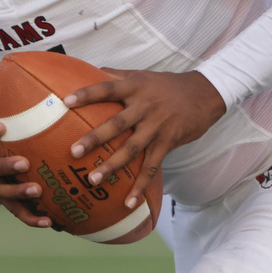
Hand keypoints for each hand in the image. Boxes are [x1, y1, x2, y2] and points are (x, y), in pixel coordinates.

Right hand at [0, 121, 53, 229]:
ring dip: (20, 193)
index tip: (0, 126)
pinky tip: (49, 222)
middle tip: (24, 163)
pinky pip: (18, 212)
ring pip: (4, 193)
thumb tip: (46, 88)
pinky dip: (32, 218)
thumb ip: (13, 113)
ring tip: (38, 190)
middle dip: (7, 167)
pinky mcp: (6, 203)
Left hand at [66, 70, 227, 208]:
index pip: (107, 89)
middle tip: (73, 152)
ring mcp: (157, 126)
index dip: (87, 94)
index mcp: (135, 87)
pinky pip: (152, 166)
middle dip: (94, 138)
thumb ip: (117, 75)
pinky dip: (141, 185)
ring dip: (112, 165)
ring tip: (93, 180)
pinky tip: (129, 202)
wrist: (205, 94)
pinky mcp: (168, 142)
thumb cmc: (168, 84)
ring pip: (132, 148)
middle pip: (116, 123)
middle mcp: (145, 106)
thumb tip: (90, 70)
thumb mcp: (143, 75)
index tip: (66, 101)